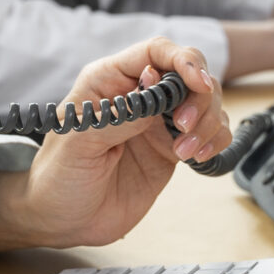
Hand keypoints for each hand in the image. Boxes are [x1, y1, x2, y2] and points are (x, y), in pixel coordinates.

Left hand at [0, 38, 231, 252]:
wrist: (62, 220)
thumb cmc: (58, 177)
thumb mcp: (78, 144)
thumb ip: (118, 117)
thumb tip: (156, 94)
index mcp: (109, 81)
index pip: (156, 52)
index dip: (182, 60)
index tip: (197, 82)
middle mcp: (138, 95)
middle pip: (190, 73)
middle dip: (199, 97)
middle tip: (183, 129)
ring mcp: (158, 123)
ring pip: (205, 102)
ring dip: (208, 122)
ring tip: (185, 152)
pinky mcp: (172, 149)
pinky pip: (209, 133)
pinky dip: (214, 140)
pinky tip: (196, 158)